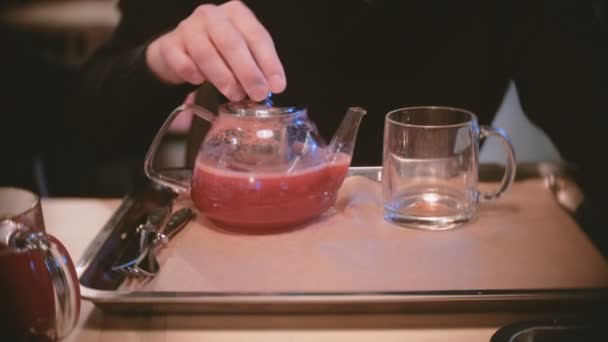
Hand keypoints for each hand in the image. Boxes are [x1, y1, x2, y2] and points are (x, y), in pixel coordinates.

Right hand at [145, 0, 285, 101]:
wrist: (178, 53)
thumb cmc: (217, 53)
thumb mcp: (242, 54)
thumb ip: (257, 67)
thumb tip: (272, 87)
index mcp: (236, 14)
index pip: (257, 36)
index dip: (269, 63)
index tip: (277, 86)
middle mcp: (212, 15)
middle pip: (232, 42)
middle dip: (248, 72)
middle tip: (258, 94)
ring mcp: (188, 28)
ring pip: (206, 53)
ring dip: (223, 77)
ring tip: (235, 95)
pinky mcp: (170, 45)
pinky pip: (182, 62)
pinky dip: (193, 74)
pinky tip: (200, 83)